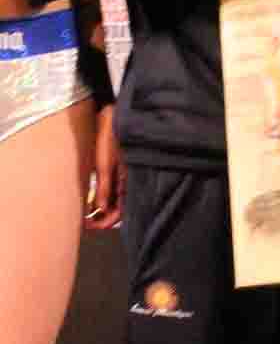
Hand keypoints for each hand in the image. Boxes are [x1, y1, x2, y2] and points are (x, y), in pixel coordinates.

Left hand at [86, 104, 124, 228]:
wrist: (115, 117)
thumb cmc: (111, 138)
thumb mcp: (105, 164)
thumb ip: (104, 188)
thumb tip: (100, 209)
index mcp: (128, 180)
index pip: (120, 212)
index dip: (105, 223)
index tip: (90, 227)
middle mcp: (129, 180)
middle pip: (119, 208)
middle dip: (103, 218)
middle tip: (86, 223)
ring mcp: (125, 174)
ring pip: (117, 200)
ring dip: (103, 209)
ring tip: (87, 213)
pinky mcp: (121, 168)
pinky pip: (115, 189)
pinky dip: (105, 197)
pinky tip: (93, 199)